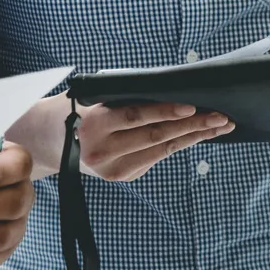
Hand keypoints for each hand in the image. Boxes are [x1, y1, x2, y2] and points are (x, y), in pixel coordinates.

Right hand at [75, 100, 232, 181]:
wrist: (48, 141)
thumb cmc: (78, 108)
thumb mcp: (94, 98)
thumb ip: (125, 97)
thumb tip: (173, 92)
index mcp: (93, 126)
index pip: (136, 117)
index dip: (165, 112)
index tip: (193, 105)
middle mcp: (102, 151)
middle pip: (156, 137)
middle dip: (193, 126)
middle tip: (222, 117)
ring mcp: (112, 169)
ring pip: (161, 150)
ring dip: (194, 138)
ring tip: (220, 126)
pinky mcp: (121, 177)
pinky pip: (155, 158)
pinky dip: (178, 145)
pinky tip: (198, 135)